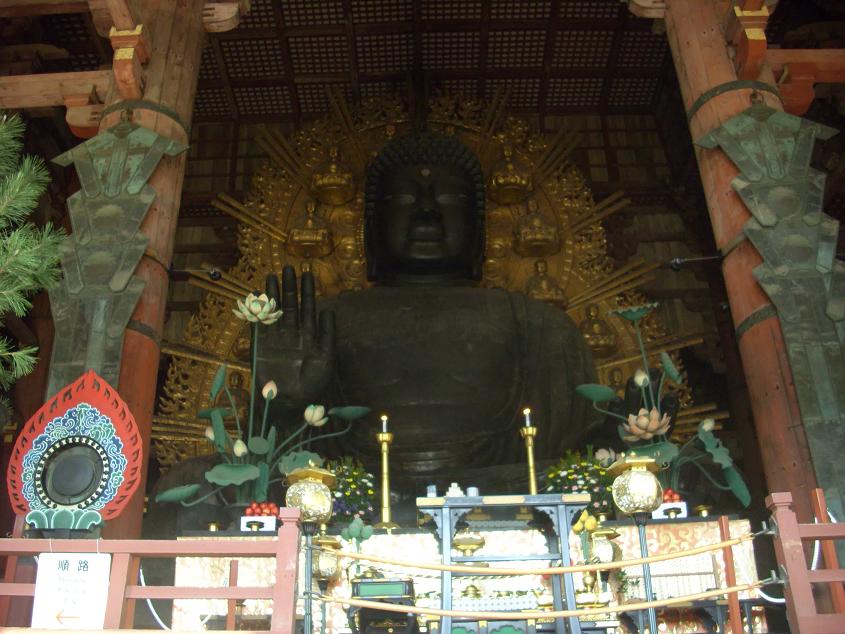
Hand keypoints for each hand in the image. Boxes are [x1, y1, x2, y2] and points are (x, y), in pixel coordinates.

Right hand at [253, 265, 334, 403]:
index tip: (308, 273)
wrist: (291, 403)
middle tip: (290, 267)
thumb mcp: (326, 358)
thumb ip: (327, 334)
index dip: (308, 291)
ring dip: (274, 294)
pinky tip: (259, 297)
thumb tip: (328, 310)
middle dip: (291, 287)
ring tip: (273, 275)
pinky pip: (260, 325)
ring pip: (275, 312)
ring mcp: (277, 339)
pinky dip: (259, 311)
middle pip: (291, 306)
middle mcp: (293, 335)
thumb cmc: (313, 385)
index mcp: (310, 337)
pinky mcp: (262, 346)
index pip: (309, 309)